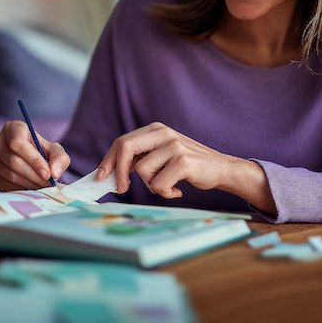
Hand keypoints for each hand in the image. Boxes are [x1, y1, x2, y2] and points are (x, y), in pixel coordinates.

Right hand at [0, 120, 69, 190]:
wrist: (29, 160)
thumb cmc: (41, 151)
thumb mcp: (55, 150)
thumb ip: (59, 158)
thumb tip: (54, 172)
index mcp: (12, 128)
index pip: (18, 143)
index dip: (34, 160)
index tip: (47, 173)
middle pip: (14, 161)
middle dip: (34, 175)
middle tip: (48, 183)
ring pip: (10, 175)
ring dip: (29, 184)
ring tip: (42, 186)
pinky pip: (5, 185)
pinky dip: (20, 189)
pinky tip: (31, 187)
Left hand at [95, 122, 274, 210]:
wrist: (221, 168)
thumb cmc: (188, 165)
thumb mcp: (162, 155)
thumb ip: (141, 158)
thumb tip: (110, 172)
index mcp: (155, 129)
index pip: (122, 142)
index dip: (108, 160)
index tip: (101, 177)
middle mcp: (163, 133)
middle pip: (125, 147)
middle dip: (117, 171)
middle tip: (120, 188)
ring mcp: (174, 145)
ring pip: (143, 172)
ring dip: (152, 186)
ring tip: (167, 186)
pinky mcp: (183, 161)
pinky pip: (159, 184)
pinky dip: (165, 193)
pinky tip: (177, 190)